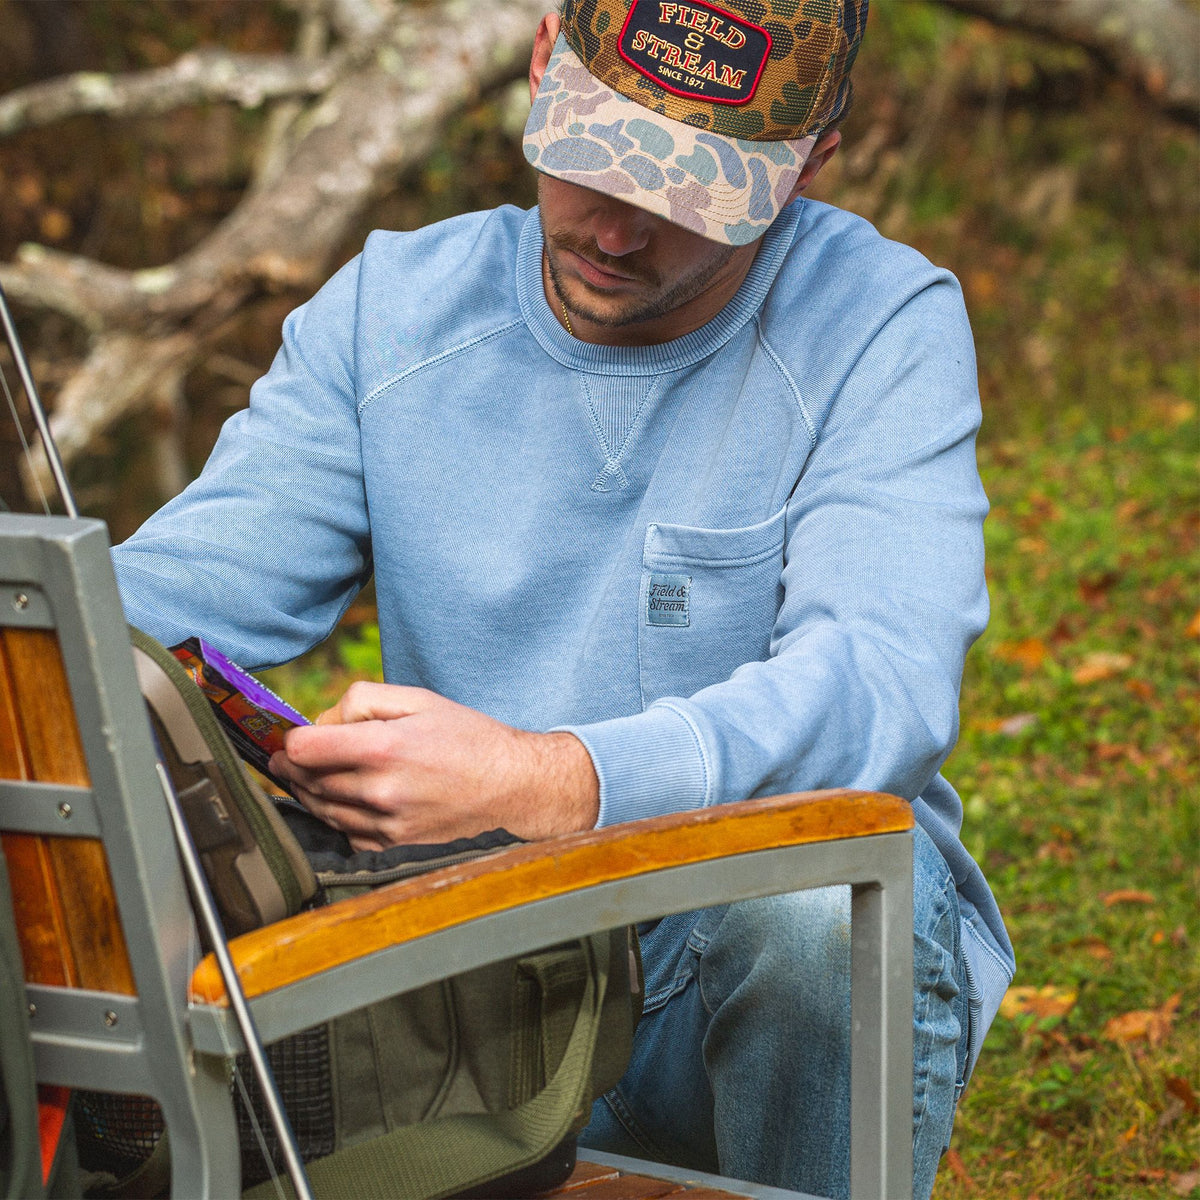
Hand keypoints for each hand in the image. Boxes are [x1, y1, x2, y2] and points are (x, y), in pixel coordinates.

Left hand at [269, 682, 599, 850]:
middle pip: (307, 781)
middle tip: (291, 756)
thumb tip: (323, 721)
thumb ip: (363, 699)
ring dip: (309, 792)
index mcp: (383, 747)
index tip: (294, 736)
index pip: (303, 749)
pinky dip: (337, 817)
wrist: (511, 785)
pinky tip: (344, 801)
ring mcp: (386, 823)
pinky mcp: (394, 844)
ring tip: (312, 775)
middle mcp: (380, 790)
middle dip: (294, 766)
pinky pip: (346, 833)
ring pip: (322, 810)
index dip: (292, 740)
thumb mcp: (418, 698)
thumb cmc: (467, 737)